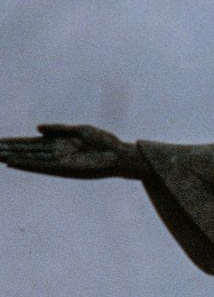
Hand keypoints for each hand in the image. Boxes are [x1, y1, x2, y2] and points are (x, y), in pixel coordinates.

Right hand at [0, 123, 140, 177]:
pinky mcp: (64, 168)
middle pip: (25, 151)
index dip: (13, 143)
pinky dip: (27, 165)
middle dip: (7, 150)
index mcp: (58, 143)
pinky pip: (41, 166)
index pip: (29, 144)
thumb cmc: (103, 142)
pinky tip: (12, 163)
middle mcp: (55, 153)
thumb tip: (37, 129)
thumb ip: (58, 129)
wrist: (120, 155)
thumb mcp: (80, 130)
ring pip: (29, 159)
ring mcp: (58, 161)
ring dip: (12, 158)